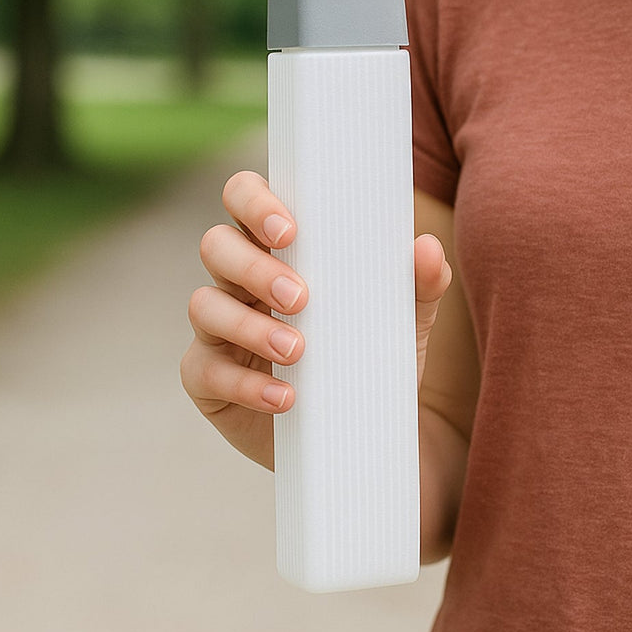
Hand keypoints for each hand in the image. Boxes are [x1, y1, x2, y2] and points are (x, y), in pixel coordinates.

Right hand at [180, 171, 451, 469]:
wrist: (364, 433)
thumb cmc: (371, 354)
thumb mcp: (404, 320)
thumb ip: (420, 284)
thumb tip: (428, 247)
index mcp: (277, 248)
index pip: (244, 198)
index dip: (253, 201)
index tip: (289, 231)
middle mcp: (239, 280)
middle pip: (216, 246)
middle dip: (254, 267)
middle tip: (301, 297)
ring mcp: (218, 328)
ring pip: (204, 305)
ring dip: (249, 326)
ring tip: (298, 351)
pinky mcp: (208, 378)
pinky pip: (206, 372)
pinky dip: (246, 385)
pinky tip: (285, 398)